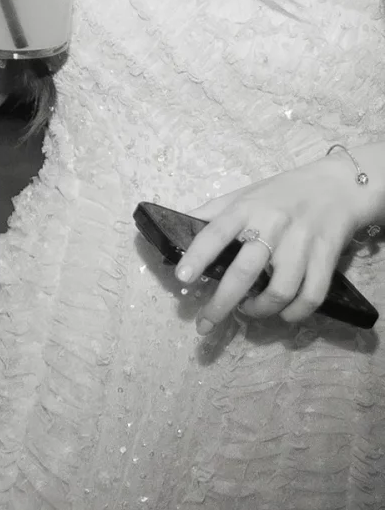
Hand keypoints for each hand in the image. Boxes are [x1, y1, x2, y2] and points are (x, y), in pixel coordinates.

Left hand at [178, 154, 383, 329]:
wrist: (338, 186)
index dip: (198, 256)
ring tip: (248, 311)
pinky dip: (295, 313)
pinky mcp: (326, 258)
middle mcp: (273, 226)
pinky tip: (283, 315)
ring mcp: (301, 243)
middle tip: (206, 323)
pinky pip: (311, 295)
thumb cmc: (280, 194)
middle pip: (245, 272)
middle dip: (222, 303)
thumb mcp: (242, 195)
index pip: (216, 233)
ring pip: (280, 290)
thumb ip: (210, 213)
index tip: (182, 277)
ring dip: (260, 310)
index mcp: (246, 209)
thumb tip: (171, 229)